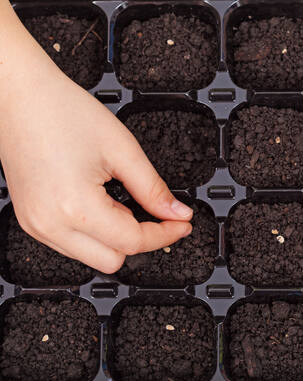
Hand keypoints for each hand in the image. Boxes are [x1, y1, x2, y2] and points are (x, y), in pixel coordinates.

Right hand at [0, 11, 193, 272]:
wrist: (19, 95)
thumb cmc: (62, 111)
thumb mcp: (122, 149)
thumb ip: (153, 189)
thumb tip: (176, 213)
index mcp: (75, 208)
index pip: (133, 242)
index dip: (165, 234)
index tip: (182, 223)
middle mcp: (50, 225)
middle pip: (113, 261)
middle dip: (140, 240)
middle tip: (155, 213)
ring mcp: (36, 225)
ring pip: (92, 257)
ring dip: (116, 238)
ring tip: (122, 201)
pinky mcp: (30, 220)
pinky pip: (72, 244)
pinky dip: (95, 233)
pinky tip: (102, 205)